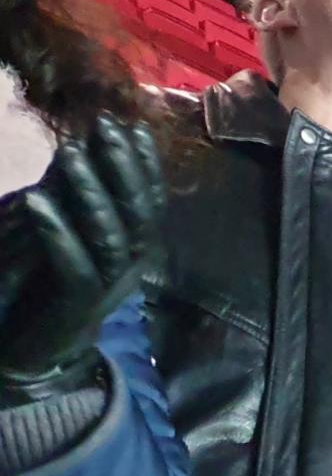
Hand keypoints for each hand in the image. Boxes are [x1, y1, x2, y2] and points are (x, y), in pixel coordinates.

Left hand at [0, 116, 166, 397]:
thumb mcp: (69, 231)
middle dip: (123, 167)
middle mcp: (132, 265)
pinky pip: (76, 266)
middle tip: (105, 126)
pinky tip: (37, 200)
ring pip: (111, 236)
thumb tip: (82, 146)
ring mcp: (110, 286)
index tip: (132, 125)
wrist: (39, 349)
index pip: (150, 200)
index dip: (145, 164)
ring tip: (70, 153)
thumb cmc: (52, 284)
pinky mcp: (80, 304)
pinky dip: (57, 233)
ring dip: (91, 192)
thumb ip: (77, 197)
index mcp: (137, 247)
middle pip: (138, 213)